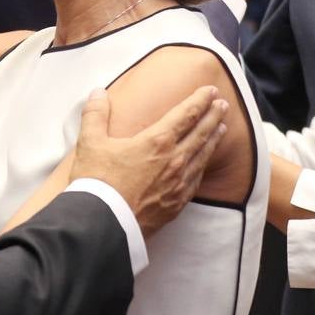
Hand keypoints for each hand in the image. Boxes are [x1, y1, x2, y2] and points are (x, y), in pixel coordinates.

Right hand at [70, 86, 226, 235]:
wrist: (103, 225)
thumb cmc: (97, 182)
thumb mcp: (90, 143)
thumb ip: (95, 114)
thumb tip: (98, 93)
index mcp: (157, 141)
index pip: (186, 114)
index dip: (200, 100)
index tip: (211, 90)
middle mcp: (174, 161)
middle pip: (201, 133)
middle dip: (213, 116)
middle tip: (224, 104)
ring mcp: (178, 184)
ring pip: (202, 156)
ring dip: (213, 139)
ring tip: (222, 128)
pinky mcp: (176, 205)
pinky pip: (196, 181)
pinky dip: (203, 167)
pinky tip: (203, 164)